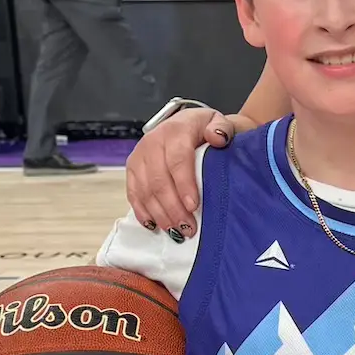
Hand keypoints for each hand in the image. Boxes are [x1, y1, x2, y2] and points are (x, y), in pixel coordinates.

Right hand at [125, 103, 240, 235]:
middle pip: (159, 180)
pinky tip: (155, 225)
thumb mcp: (218, 122)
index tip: (193, 206)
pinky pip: (133, 193)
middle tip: (188, 227)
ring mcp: (140, 156)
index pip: (177, 159)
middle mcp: (153, 142)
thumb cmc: (204, 129)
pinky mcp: (132, 168)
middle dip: (173, 208)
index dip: (184, 184)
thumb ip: (222, 128)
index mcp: (175, 130)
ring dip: (160, 214)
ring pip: (145, 190)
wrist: (187, 124)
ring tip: (177, 232)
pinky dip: (143, 211)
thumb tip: (218, 138)